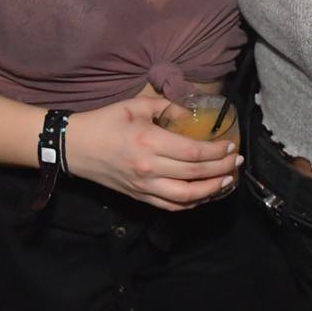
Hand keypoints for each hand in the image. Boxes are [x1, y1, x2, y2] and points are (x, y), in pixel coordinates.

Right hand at [63, 95, 241, 210]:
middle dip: (221, 169)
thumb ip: (167, 107)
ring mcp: (143, 186)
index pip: (193, 152)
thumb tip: (191, 115)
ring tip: (226, 181)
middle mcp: (149, 168)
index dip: (216, 152)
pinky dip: (191, 203)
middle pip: (194, 174)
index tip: (230, 146)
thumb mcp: (137, 105)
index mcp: (149, 141)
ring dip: (210, 191)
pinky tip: (203, 194)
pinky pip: (170, 206)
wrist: (75, 146)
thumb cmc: (105, 121)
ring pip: (185, 197)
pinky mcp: (138, 196)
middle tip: (237, 162)